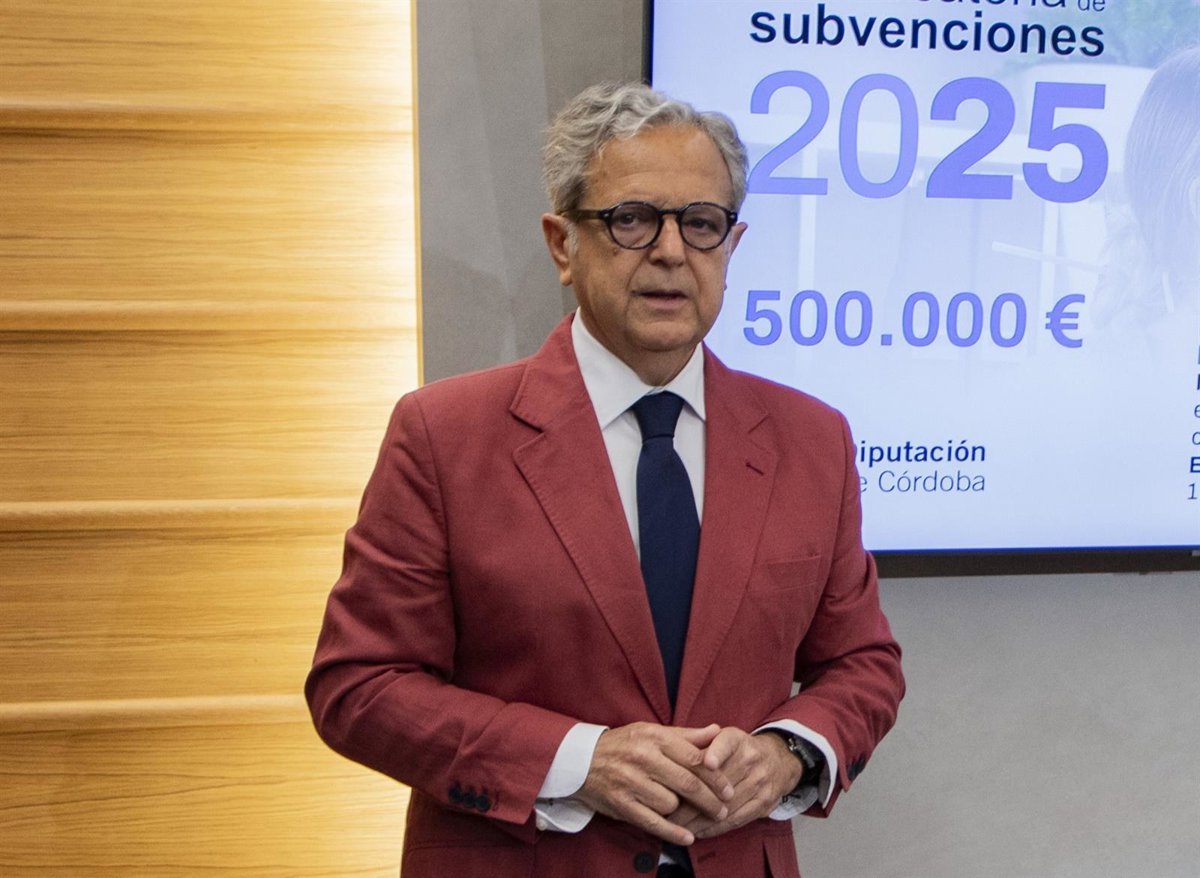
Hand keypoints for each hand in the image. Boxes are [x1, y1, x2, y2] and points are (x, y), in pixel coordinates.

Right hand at [575, 722, 734, 845]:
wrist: (581, 760)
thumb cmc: (624, 745)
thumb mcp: (653, 732)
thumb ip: (686, 735)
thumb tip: (718, 731)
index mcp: (654, 737)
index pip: (694, 759)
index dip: (716, 777)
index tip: (729, 789)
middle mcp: (643, 758)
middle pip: (687, 783)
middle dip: (710, 800)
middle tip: (723, 809)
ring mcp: (631, 782)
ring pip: (671, 803)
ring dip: (684, 811)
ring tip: (690, 812)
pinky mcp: (622, 804)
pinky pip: (653, 822)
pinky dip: (673, 833)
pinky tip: (688, 837)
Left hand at [669, 729, 801, 839]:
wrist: (778, 760)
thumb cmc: (738, 750)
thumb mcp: (722, 737)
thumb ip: (700, 741)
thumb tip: (675, 750)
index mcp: (736, 739)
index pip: (726, 744)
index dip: (717, 753)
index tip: (707, 763)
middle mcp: (750, 759)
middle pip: (721, 783)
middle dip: (693, 800)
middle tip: (669, 813)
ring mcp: (759, 782)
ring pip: (727, 805)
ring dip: (701, 819)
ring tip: (678, 827)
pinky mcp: (763, 803)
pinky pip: (737, 819)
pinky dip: (716, 828)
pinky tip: (699, 832)